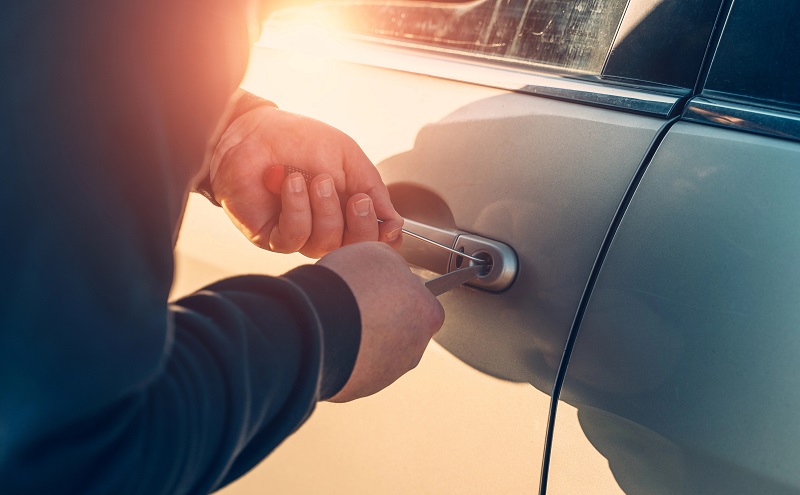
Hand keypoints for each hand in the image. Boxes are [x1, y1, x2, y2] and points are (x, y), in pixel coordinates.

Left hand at [209, 106, 403, 257]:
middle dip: (361, 225)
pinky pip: (294, 237)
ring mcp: (300, 234)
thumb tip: (394, 222)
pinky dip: (297, 209)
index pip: (373, 239)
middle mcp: (326, 227)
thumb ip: (374, 188)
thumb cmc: (297, 140)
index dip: (384, 237)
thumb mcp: (348, 158)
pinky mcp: (271, 236)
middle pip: (355, 249)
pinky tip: (291, 185)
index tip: (387, 222)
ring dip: (325, 209)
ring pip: (326, 244)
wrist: (253, 130)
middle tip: (357, 199)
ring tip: (315, 180)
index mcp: (348, 210)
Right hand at [317, 242, 444, 401]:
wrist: (318, 323)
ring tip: (338, 320)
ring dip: (363, 338)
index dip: (399, 291)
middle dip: (382, 319)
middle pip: (402, 330)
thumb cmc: (351, 286)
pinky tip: (330, 338)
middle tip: (357, 303)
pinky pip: (356, 367)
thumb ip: (394, 265)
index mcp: (428, 314)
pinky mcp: (361, 388)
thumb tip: (393, 271)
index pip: (422, 302)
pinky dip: (345, 355)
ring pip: (378, 352)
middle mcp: (415, 348)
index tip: (380, 287)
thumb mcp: (378, 253)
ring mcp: (389, 373)